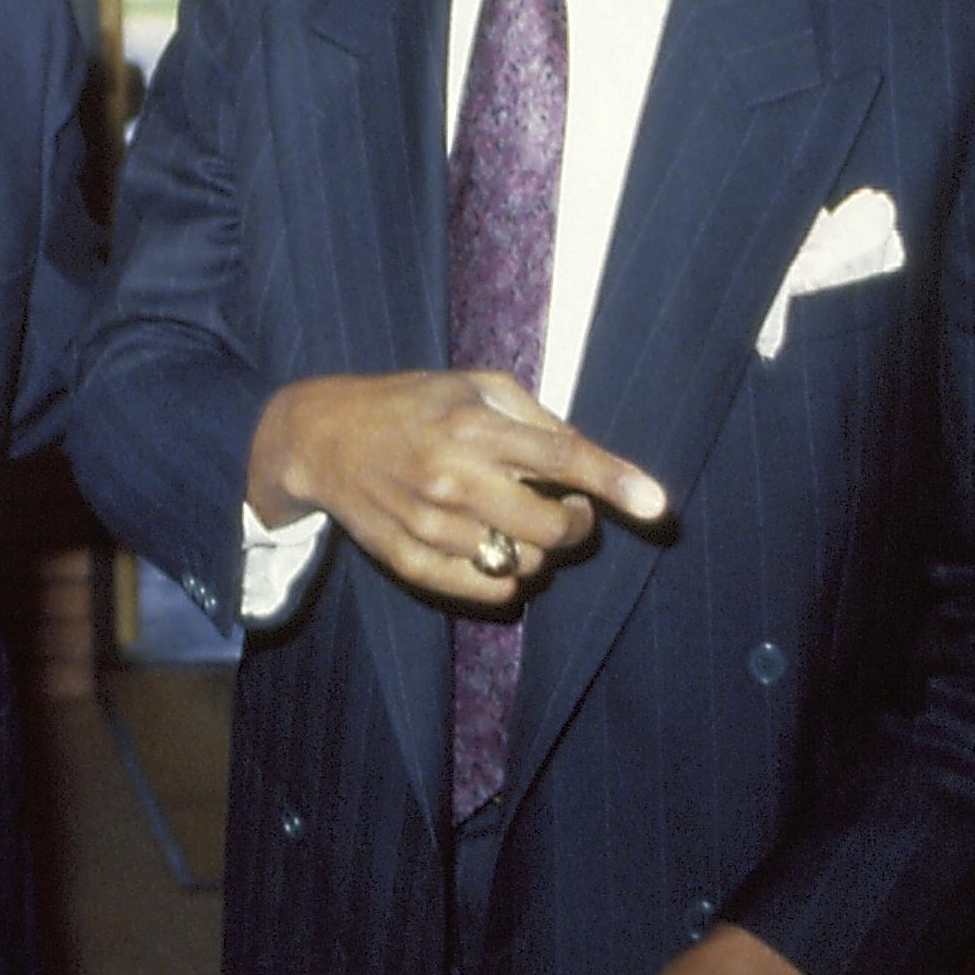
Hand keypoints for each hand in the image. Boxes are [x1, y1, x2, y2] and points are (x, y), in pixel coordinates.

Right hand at [246, 370, 668, 606]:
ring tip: (514, 525)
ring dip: (537, 552)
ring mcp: (428, 522)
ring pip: (522, 565)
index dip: (612, 481)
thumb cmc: (409, 404)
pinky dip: (505, 579)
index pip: (560, 456)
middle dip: (574, 526)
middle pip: (550, 529)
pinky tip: (490, 550)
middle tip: (565, 510)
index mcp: (473, 424)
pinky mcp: (407, 559)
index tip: (656, 504)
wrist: (318, 438)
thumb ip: (535, 417)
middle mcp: (452, 475)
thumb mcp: (471, 383)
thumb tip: (590, 461)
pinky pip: (486, 590)